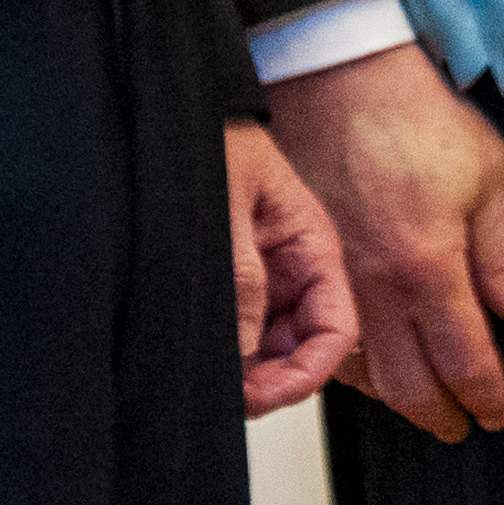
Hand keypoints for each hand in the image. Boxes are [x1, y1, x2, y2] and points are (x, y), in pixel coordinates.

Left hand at [223, 120, 362, 413]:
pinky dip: (224, 352)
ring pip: (268, 349)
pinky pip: (239, 331)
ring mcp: (262, 276)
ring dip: (245, 372)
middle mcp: (291, 267)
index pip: (334, 331)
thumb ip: (240, 276)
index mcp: (310, 244)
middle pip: (302, 350)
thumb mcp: (224, 203)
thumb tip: (244, 348)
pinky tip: (199, 355)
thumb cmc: (207, 134)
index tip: (262, 394)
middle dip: (270, 381)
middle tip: (229, 395)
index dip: (306, 373)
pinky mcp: (231, 281)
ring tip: (211, 378)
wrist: (168, 109)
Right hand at [264, 40, 503, 439]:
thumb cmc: (411, 116)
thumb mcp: (488, 176)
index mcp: (430, 265)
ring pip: (362, 374)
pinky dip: (355, 368)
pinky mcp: (307, 266)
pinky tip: (372, 366)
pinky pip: (328, 337)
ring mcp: (336, 280)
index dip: (486, 399)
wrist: (339, 78)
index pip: (465, 361)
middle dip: (442, 416)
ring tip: (424, 403)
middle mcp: (377, 285)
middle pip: (410, 386)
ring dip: (397, 399)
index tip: (497, 412)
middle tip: (463, 424)